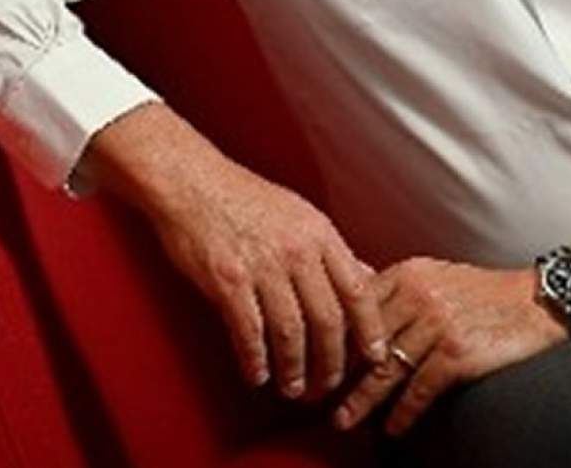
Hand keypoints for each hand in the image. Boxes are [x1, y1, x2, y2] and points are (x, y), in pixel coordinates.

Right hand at [82, 103, 387, 399]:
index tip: (376, 359)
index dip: (371, 329)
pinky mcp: (228, 279)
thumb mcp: (302, 215)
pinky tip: (258, 375)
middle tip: (327, 386)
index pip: (358, 289)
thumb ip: (333, 251)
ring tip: (293, 388)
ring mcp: (262, 265)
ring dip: (294, 368)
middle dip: (331, 362)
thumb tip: (368, 278)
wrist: (194, 181)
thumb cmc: (248, 199)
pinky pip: (249, 331)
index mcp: (320, 233)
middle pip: (328, 319)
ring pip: (290, 331)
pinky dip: (256, 360)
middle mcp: (297, 249)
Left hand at [334, 258, 568, 436]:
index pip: (358, 306)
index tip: (316, 360)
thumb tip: (357, 315)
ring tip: (343, 421)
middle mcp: (419, 294)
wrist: (537, 302)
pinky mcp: (457, 354)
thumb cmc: (484, 293)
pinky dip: (402, 412)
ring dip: (362, 400)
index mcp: (409, 273)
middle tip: (317, 397)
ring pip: (386, 369)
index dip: (335, 336)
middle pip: (366, 341)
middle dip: (340, 373)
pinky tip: (392, 428)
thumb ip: (400, 292)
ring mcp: (437, 324)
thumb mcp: (437, 277)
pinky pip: (418, 389)